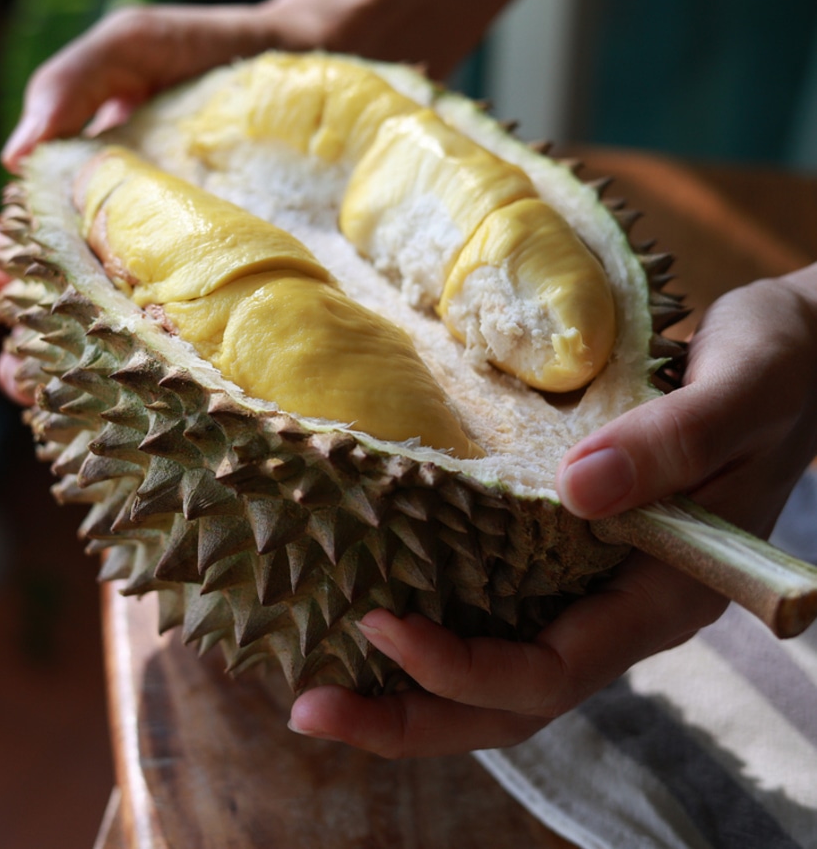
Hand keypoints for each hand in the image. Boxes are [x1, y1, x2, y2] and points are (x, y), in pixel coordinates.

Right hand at [0, 0, 610, 397]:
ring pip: (139, 327)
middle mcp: (145, 236)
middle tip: (24, 379)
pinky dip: (183, 364)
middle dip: (45, 341)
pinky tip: (167, 395)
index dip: (10, 272)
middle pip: (81, 298)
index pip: (44, 240)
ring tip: (77, 405)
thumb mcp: (140, 44)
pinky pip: (211, 329)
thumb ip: (75, 80)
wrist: (328, 62)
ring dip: (102, 370)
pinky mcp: (249, 281)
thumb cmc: (226, 50)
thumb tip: (14, 157)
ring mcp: (197, 264)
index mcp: (104, 189)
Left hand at [289, 268, 816, 756]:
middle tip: (309, 708)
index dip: (465, 668)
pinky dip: (435, 621)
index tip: (380, 625)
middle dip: (411, 717)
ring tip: (316, 680)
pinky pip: (501, 607)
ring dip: (411, 687)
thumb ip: (675, 442)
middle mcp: (623, 605)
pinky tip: (372, 598)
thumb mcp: (742, 391)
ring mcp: (595, 583)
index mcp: (669, 593)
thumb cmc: (777, 369)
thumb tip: (577, 490)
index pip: (555, 670)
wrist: (794, 360)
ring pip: (500, 669)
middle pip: (513, 702)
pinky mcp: (569, 548)